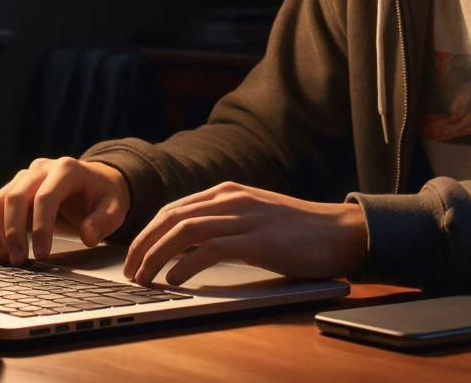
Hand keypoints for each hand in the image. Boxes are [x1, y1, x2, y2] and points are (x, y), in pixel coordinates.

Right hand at [0, 157, 128, 263]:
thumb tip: (88, 236)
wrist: (95, 182)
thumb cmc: (103, 196)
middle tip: (18, 261)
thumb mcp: (114, 208)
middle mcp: (41, 169)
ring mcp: (24, 177)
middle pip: (17, 197)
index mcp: (67, 169)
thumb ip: (103, 222)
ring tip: (0, 258)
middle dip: (14, 232)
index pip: (46, 197)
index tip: (42, 254)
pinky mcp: (14, 188)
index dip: (41, 227)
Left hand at [123, 182, 366, 285]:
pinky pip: (210, 249)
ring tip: (144, 278)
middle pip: (171, 217)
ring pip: (184, 231)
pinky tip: (175, 279)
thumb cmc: (298, 232)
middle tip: (130, 269)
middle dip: (144, 244)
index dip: (148, 232)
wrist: (340, 232)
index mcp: (228, 193)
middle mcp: (232, 199)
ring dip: (157, 255)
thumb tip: (185, 248)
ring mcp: (245, 218)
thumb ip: (222, 226)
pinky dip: (186, 264)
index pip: (174, 208)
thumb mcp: (253, 220)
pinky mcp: (257, 240)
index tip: (135, 254)